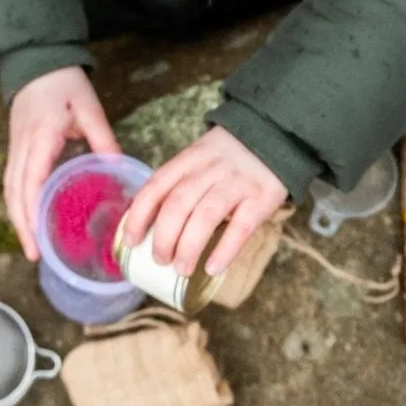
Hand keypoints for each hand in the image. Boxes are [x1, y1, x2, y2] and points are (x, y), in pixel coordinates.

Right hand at [5, 66, 119, 260]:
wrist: (36, 61)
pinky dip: (17, 204)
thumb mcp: (89, 107)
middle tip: (34, 255)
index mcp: (41, 138)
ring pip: (9, 190)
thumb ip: (103, 137)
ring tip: (29, 246)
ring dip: (16, 219)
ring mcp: (15, 147)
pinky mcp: (16, 148)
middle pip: (15, 193)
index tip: (38, 237)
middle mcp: (23, 147)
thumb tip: (118, 167)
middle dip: (22, 226)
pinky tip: (27, 219)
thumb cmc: (63, 83)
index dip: (32, 211)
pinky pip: (12, 181)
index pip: (32, 181)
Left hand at [122, 126, 287, 277]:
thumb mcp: (198, 159)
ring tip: (181, 270)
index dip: (139, 215)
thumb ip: (178, 184)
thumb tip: (149, 225)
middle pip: (178, 204)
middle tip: (160, 260)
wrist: (275, 136)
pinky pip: (241, 228)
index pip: (156, 186)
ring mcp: (236, 183)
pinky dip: (224, 250)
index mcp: (188, 159)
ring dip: (188, 247)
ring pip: (205, 216)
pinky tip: (213, 268)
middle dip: (163, 237)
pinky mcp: (261, 198)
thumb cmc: (228, 158)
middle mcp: (209, 169)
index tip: (131, 241)